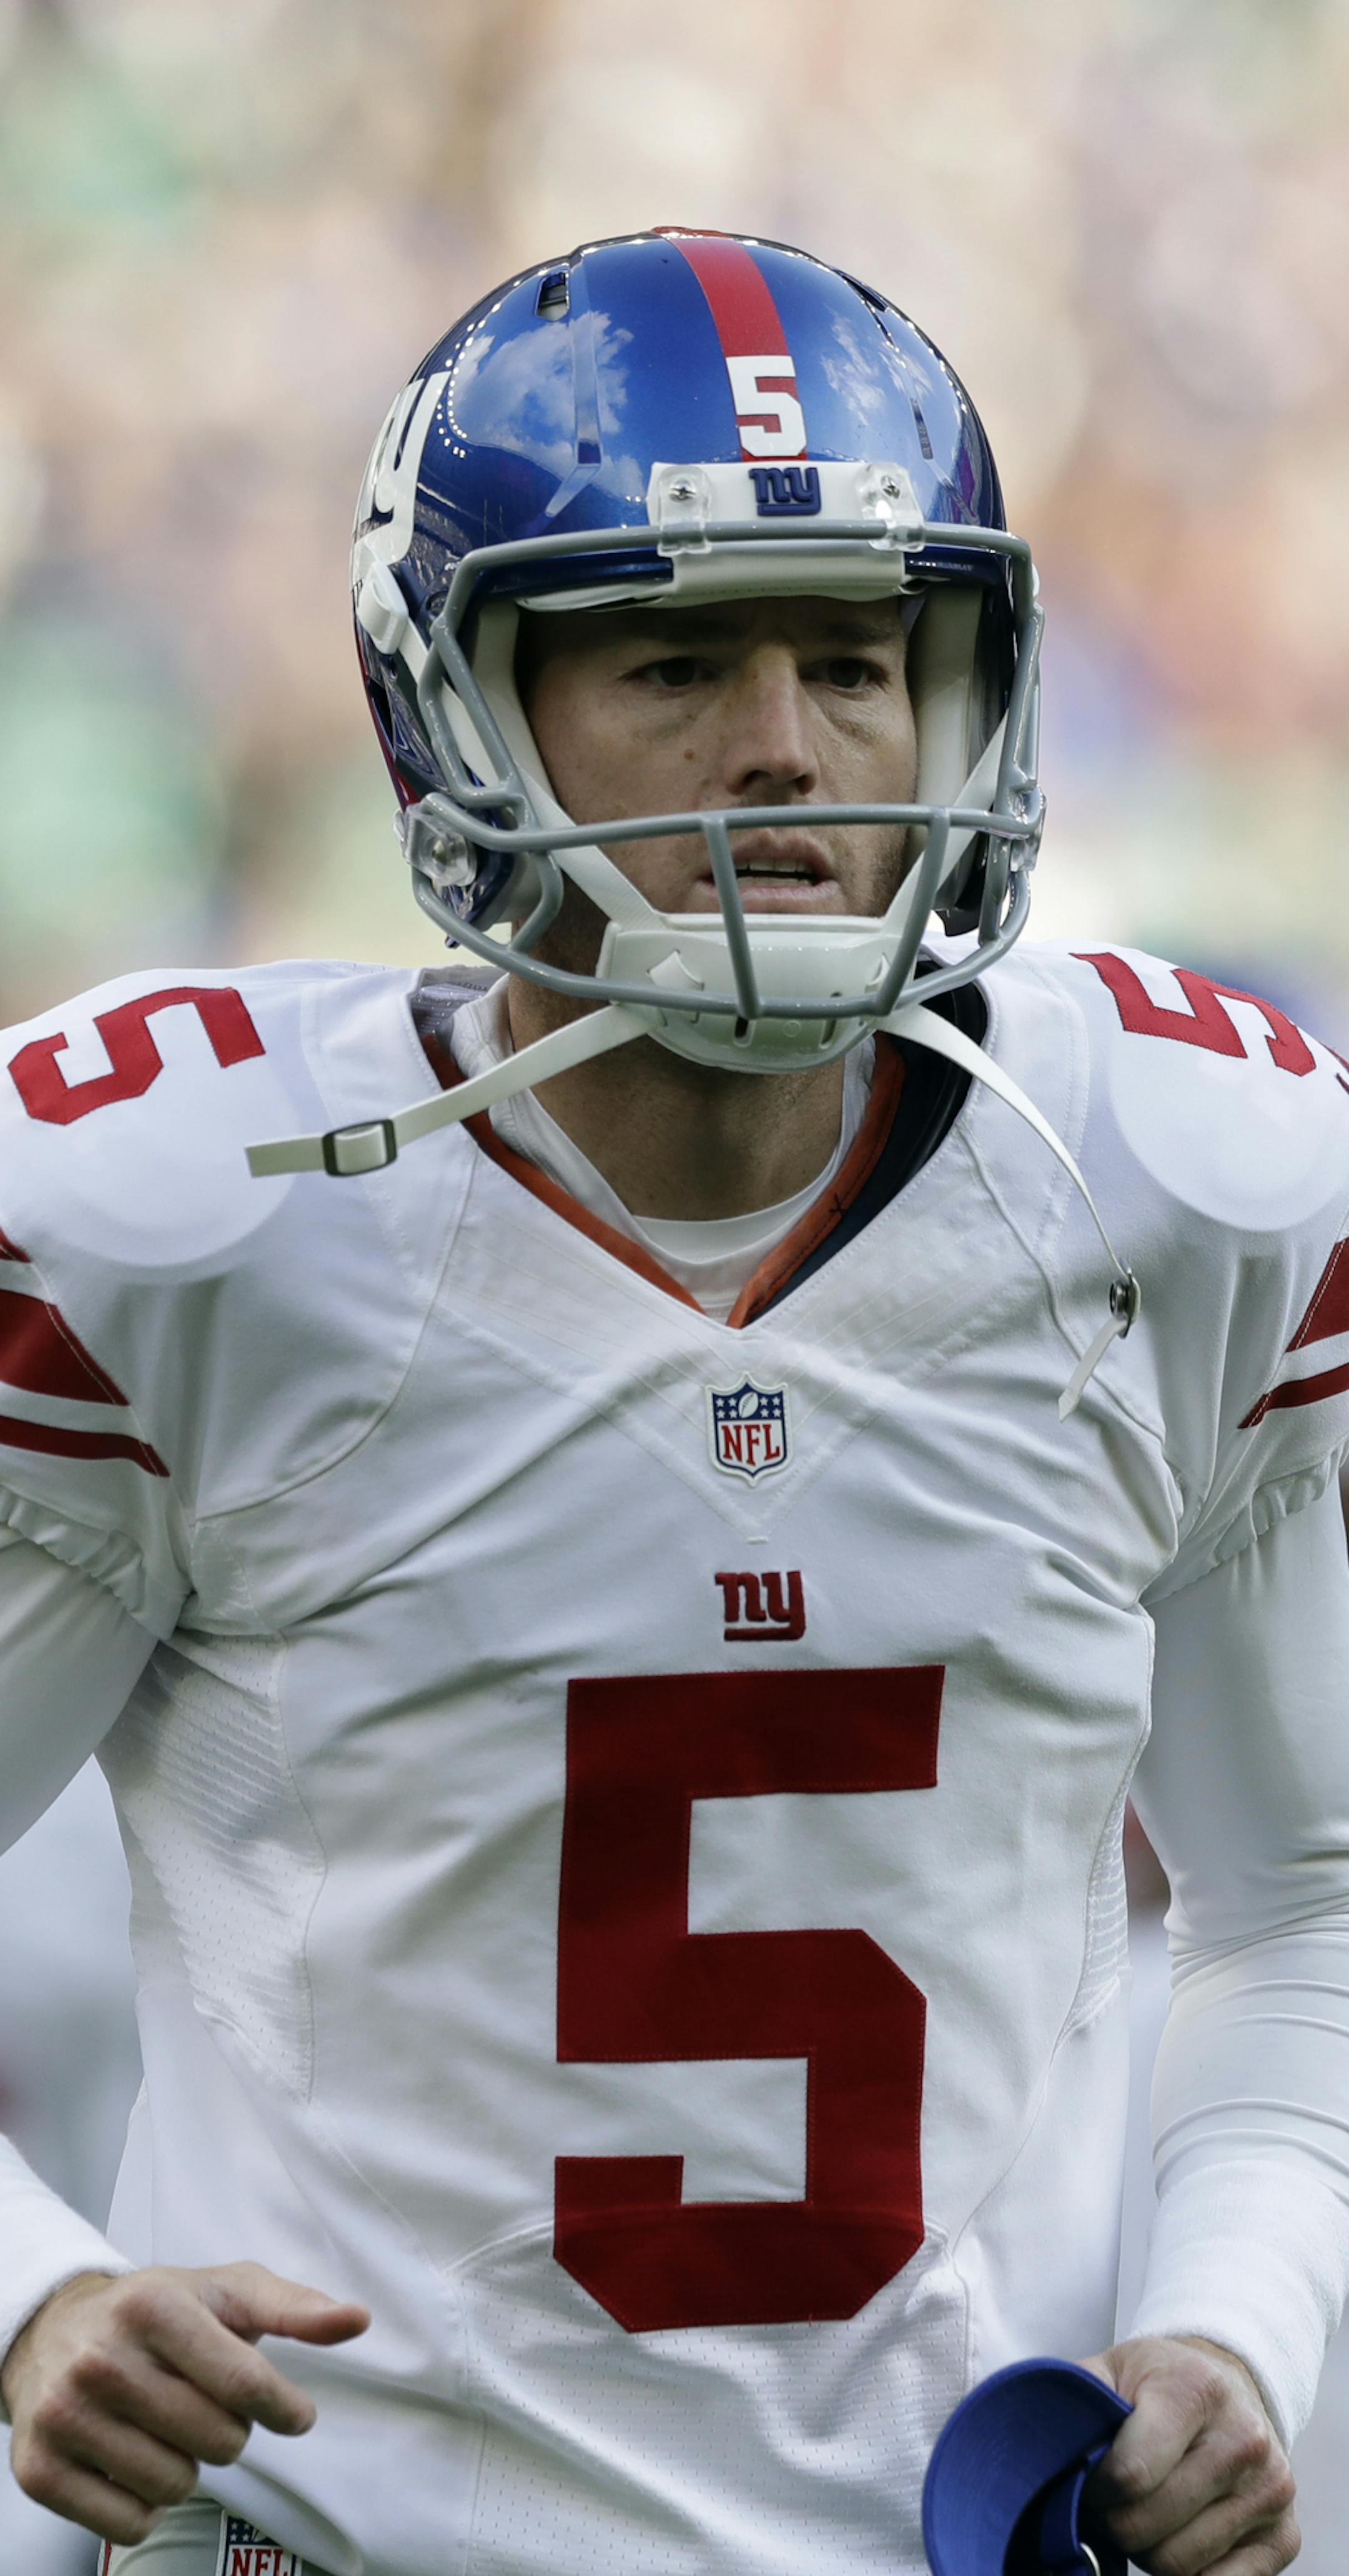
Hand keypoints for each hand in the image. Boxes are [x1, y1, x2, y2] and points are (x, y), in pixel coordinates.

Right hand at [2, 2262, 369, 2548]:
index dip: (285, 2409)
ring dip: (186, 2466)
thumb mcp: (227, 2291)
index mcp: (153, 2306)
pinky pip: (128, 2524)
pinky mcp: (38, 2470)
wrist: (53, 2333)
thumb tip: (358, 2319)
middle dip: (228, 2431)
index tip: (294, 2414)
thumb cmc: (155, 2312)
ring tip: (165, 2427)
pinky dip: (144, 2506)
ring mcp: (63, 2416)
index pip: (246, 2384)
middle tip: (204, 2406)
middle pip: (218, 2441)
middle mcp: (101, 2360)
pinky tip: (133, 2461)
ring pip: (176, 2486)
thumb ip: (296, 2307)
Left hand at [1078, 2335, 1297, 2574]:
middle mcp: (1243, 2439)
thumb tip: (1033, 2450)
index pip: (1130, 2474)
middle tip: (1110, 2505)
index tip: (1091, 2482)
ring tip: (1143, 2514)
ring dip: (1148, 2551)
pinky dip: (1188, 2574)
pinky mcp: (1285, 2535)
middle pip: (1150, 2528)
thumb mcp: (1112, 2368)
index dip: (1096, 2490)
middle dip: (1115, 2524)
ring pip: (1179, 2565)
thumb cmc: (1159, 2381)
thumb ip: (1073, 2400)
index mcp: (1195, 2390)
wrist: (1228, 2381)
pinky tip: (1177, 2535)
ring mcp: (1270, 2490)